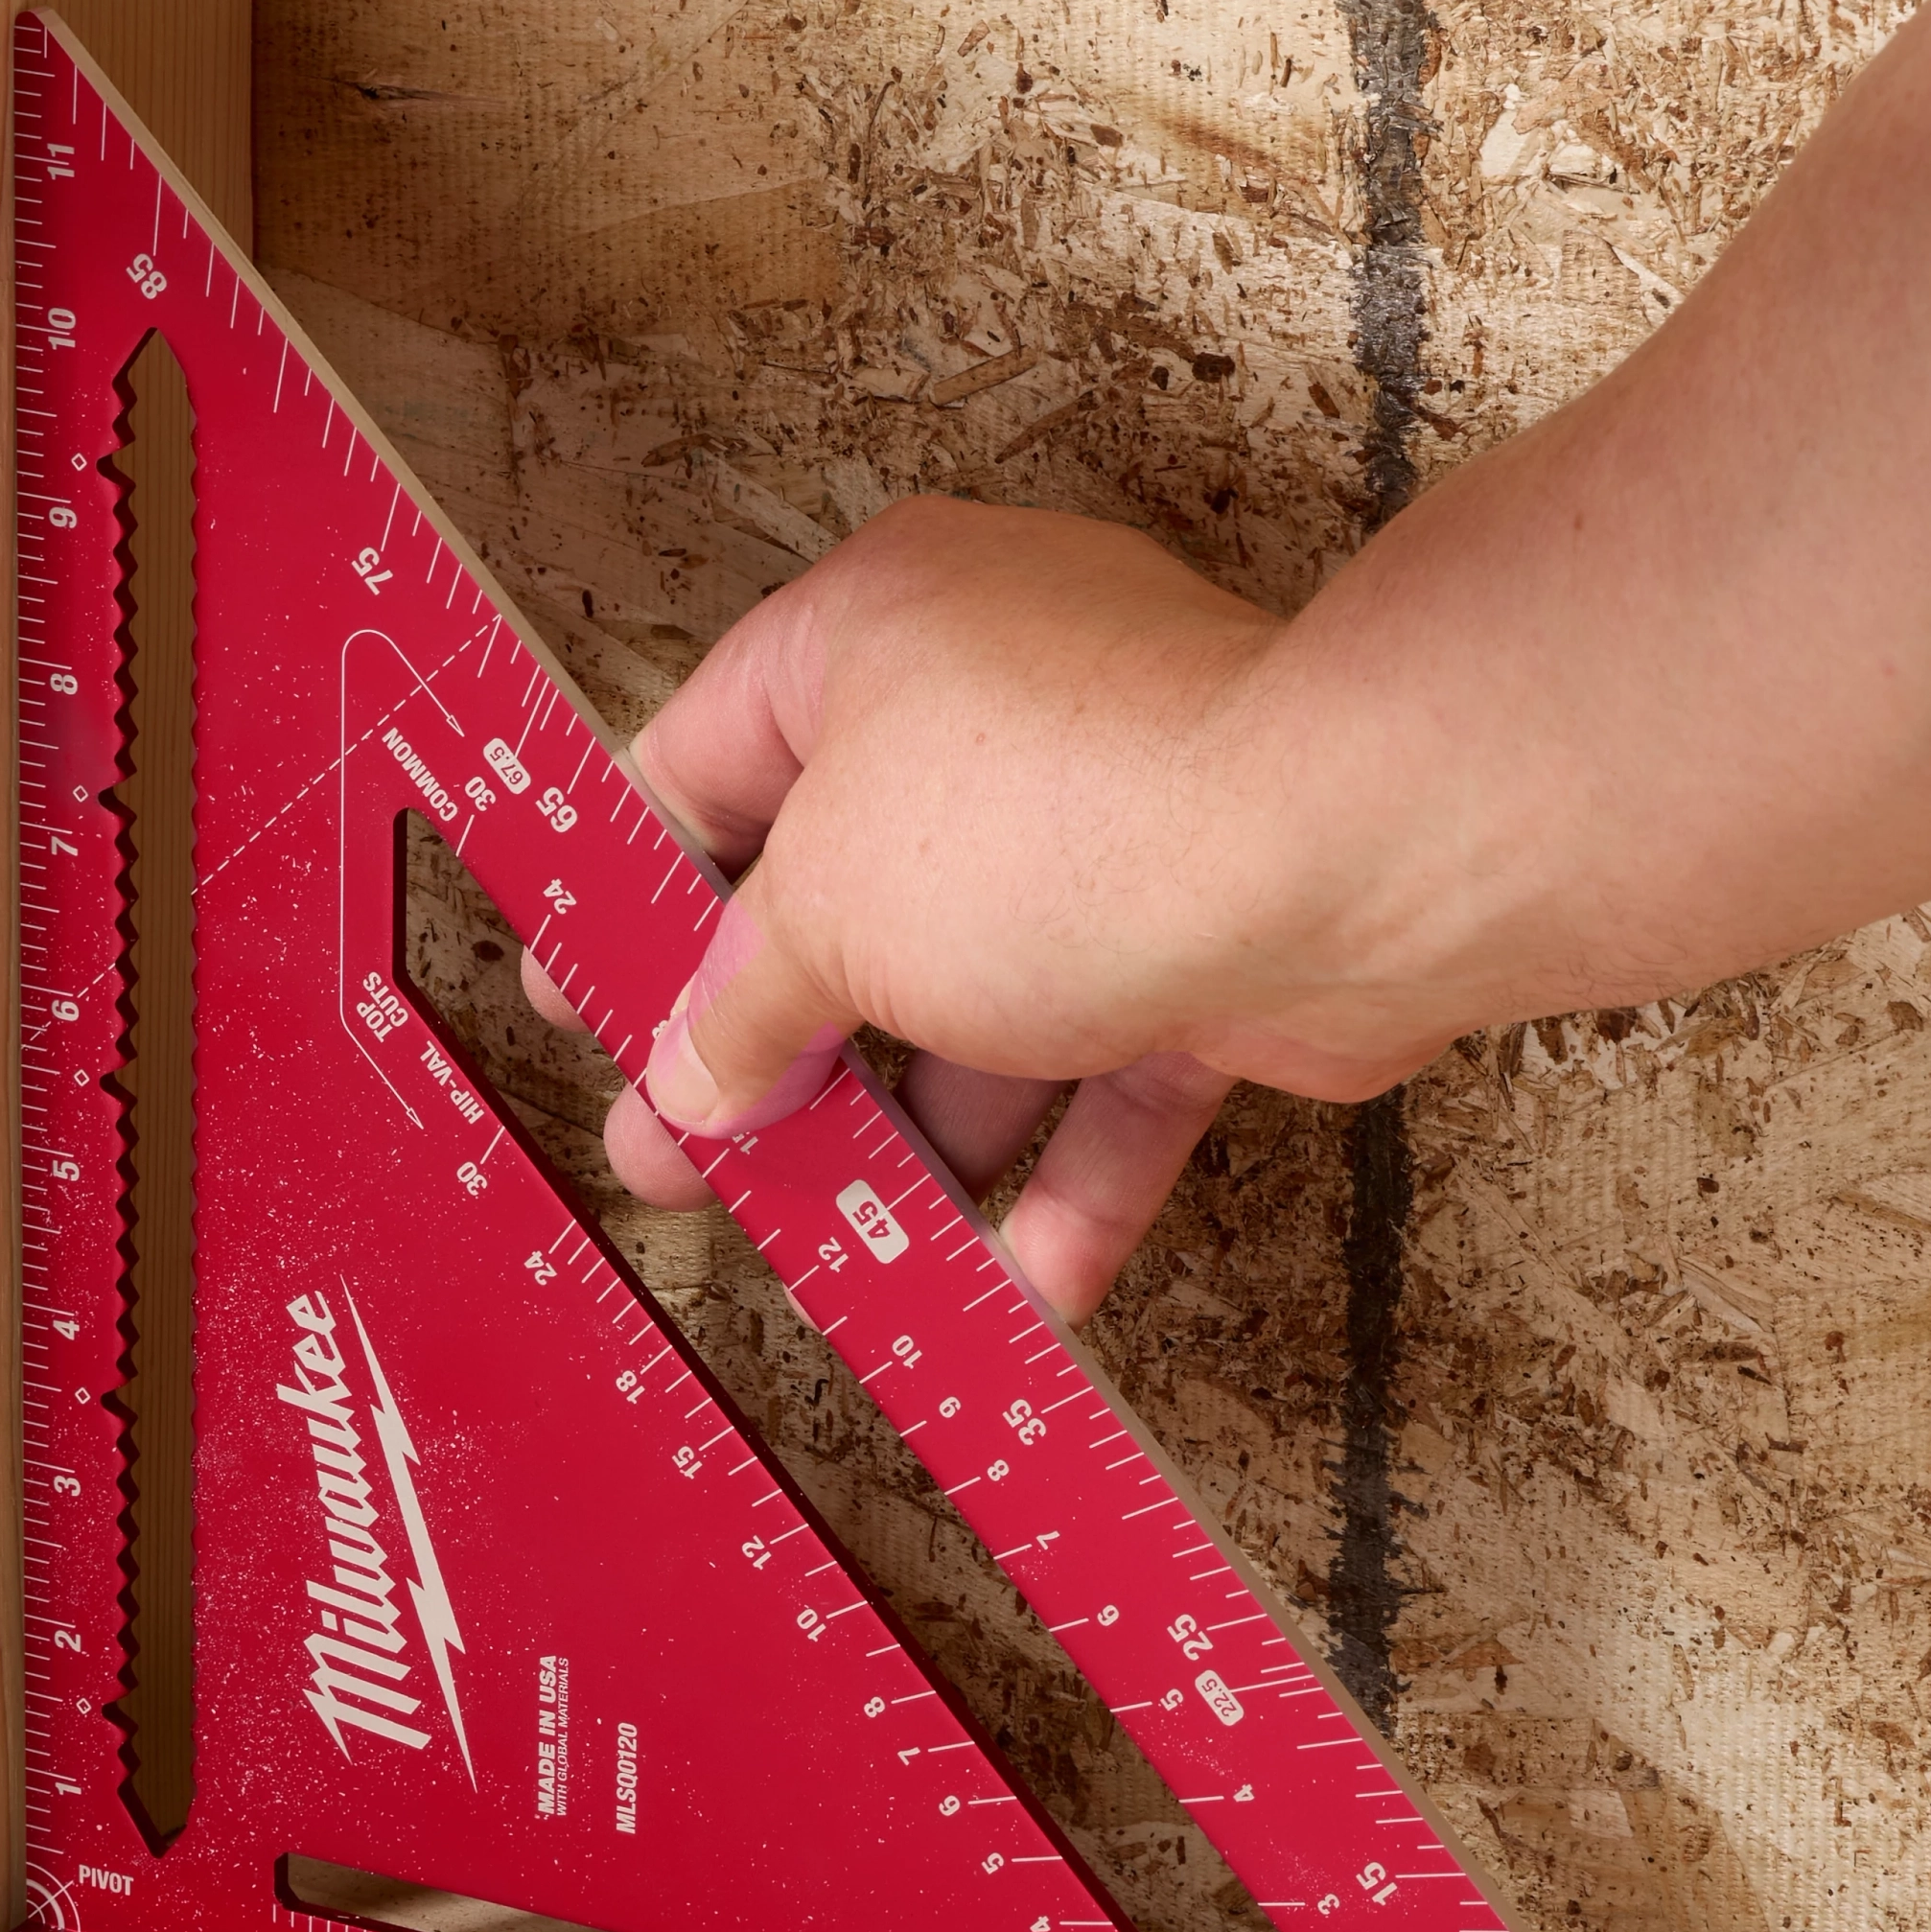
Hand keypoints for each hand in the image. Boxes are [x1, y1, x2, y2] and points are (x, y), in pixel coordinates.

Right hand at [557, 9, 1930, 1317]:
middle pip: (838, 903)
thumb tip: (680, 1088)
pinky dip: (1065, 1178)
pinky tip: (1015, 1294)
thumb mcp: (828, 915)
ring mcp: (1111, 828)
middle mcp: (990, 709)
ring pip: (976, 1002)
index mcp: (868, 637)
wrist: (1352, 854)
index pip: (699, 759)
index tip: (579, 1007)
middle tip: (691, 1167)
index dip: (632, 895)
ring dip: (918, 1138)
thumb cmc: (1057, 824)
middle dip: (772, 1056)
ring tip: (836, 1256)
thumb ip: (736, 1009)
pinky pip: (1109, 1069)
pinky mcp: (1211, 939)